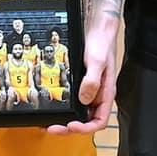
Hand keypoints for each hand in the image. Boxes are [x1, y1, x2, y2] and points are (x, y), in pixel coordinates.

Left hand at [54, 15, 118, 135]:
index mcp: (106, 93)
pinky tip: (53, 106)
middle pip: (87, 120)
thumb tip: (84, 100)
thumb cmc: (101, 42)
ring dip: (65, 120)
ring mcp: (89, 90)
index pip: (100, 120)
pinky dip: (64, 107)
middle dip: (70, 128)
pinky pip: (73, 101)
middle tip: (53, 128)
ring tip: (50, 122)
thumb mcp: (96, 61)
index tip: (71, 125)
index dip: (86, 128)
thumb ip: (92, 81)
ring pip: (79, 113)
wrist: (97, 27)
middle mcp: (98, 94)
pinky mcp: (81, 84)